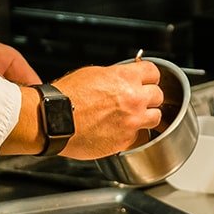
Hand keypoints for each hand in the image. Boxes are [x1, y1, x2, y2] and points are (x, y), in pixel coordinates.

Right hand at [2, 60, 163, 157]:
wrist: (54, 120)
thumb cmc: (66, 97)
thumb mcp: (92, 74)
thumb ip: (114, 77)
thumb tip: (122, 79)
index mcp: (125, 78)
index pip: (153, 72)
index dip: (149, 77)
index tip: (147, 81)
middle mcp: (133, 99)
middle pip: (158, 96)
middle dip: (149, 97)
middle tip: (138, 100)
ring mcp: (132, 121)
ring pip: (156, 118)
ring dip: (146, 117)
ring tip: (133, 118)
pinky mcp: (126, 141)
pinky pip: (140, 137)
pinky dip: (132, 135)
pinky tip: (119, 131)